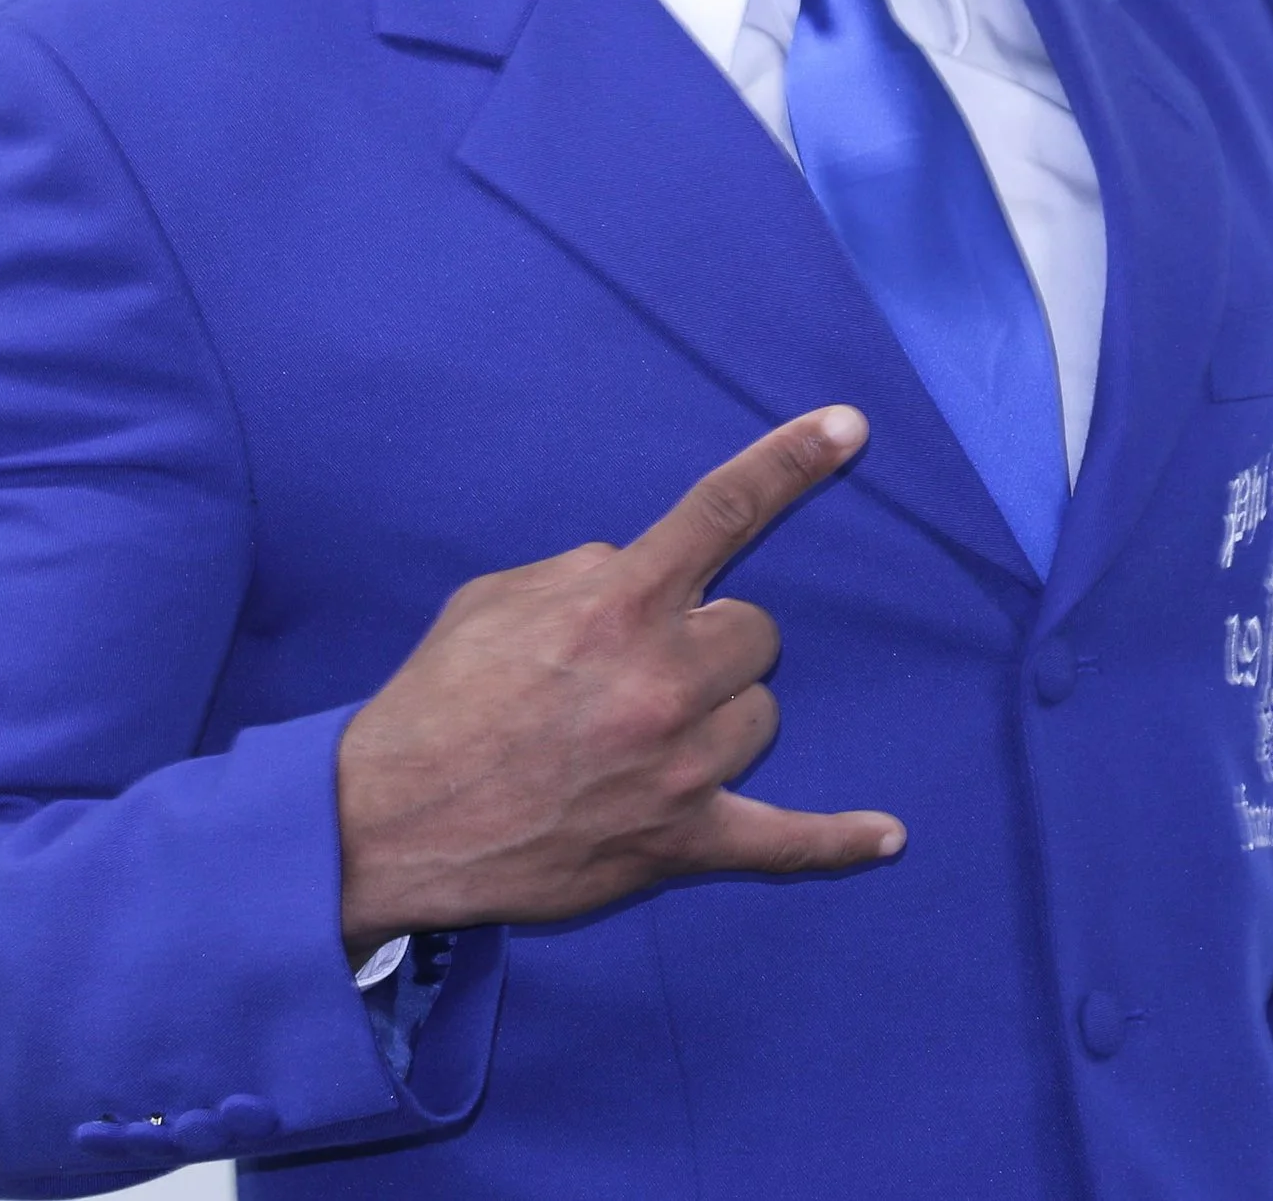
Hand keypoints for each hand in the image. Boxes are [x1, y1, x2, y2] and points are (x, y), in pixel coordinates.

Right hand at [334, 405, 903, 959]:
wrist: (385, 824)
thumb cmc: (436, 701)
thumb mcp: (493, 598)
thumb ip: (584, 575)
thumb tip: (639, 576)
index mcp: (616, 604)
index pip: (723, 512)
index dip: (791, 463)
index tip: (849, 428)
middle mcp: (661, 677)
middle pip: (755, 632)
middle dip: (709, 641)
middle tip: (641, 672)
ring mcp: (680, 766)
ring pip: (762, 714)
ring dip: (720, 717)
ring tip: (644, 742)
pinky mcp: (681, 844)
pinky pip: (786, 844)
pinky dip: (837, 842)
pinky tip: (886, 837)